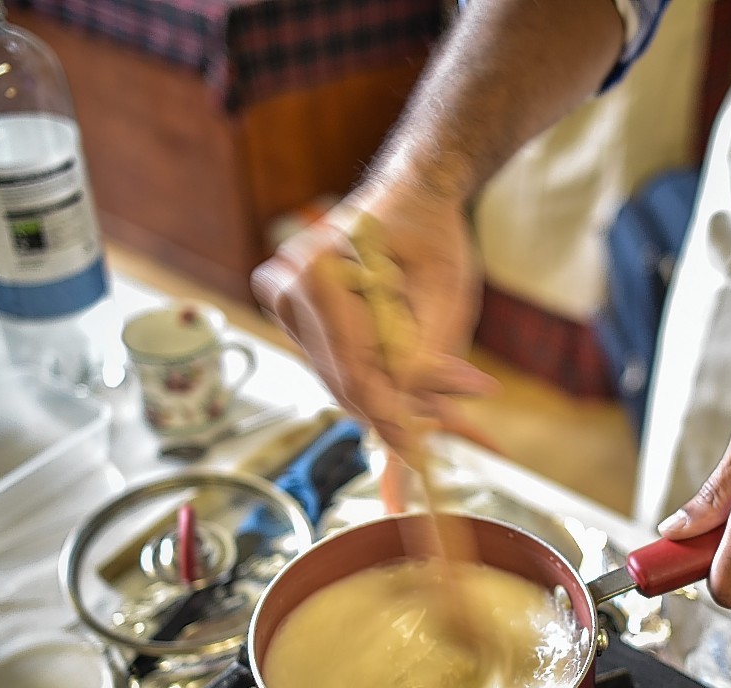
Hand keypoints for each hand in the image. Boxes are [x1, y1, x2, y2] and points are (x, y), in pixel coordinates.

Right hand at [250, 186, 498, 460]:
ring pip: (340, 378)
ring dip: (388, 399)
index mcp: (318, 273)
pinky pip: (335, 364)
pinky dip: (374, 379)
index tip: (423, 448)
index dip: (393, 414)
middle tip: (442, 431)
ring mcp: (284, 301)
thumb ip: (430, 352)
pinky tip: (409, 388)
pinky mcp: (293, 314)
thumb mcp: (446, 292)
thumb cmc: (431, 233)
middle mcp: (289, 287)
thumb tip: (423, 408)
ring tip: (440, 409)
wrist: (413, 196)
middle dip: (396, 411)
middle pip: (343, 380)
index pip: (355, 369)